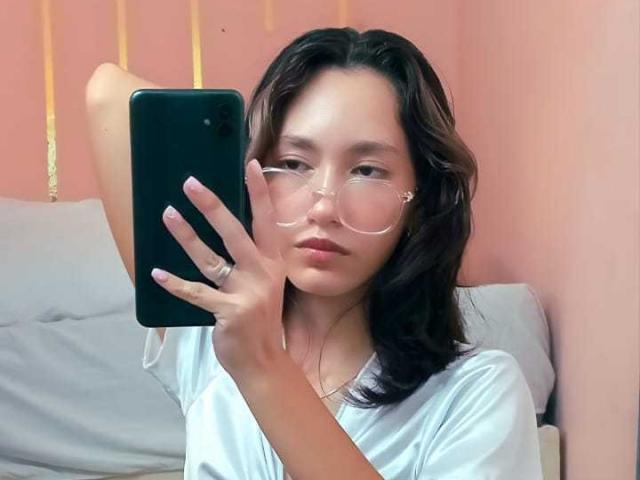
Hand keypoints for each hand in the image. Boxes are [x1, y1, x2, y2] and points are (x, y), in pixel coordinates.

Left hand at [150, 158, 286, 379]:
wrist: (263, 360)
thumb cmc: (260, 318)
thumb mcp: (265, 283)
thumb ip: (250, 259)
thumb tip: (226, 229)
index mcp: (273, 262)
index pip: (267, 221)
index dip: (260, 193)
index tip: (252, 165)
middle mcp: (263, 272)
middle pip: (235, 233)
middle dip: (212, 206)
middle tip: (191, 183)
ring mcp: (246, 292)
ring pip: (211, 258)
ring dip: (186, 236)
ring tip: (168, 214)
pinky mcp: (228, 312)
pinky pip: (196, 293)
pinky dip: (175, 283)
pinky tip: (157, 273)